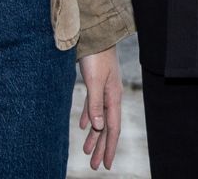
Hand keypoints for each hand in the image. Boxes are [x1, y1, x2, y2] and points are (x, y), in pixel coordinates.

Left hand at [77, 47, 123, 169]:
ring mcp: (104, 89)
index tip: (106, 165)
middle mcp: (111, 96)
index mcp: (113, 97)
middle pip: (107, 127)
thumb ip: (95, 103)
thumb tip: (97, 127)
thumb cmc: (96, 55)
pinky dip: (88, 118)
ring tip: (87, 150)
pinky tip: (84, 126)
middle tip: (95, 165)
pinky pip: (93, 106)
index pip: (112, 129)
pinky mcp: (96, 83)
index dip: (109, 148)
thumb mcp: (94, 80)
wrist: (95, 33)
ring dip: (94, 136)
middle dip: (101, 147)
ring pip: (99, 118)